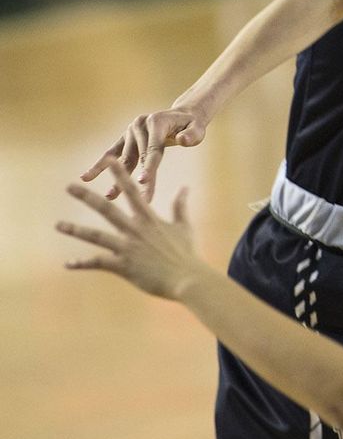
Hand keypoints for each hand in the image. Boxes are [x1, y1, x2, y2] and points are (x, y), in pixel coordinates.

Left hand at [58, 161, 208, 300]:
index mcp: (149, 219)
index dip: (119, 174)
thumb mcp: (184, 226)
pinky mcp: (123, 266)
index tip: (109, 160)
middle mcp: (135, 230)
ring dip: (76, 230)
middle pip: (106, 209)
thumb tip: (185, 187)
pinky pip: (98, 263)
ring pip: (96, 236)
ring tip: (58, 225)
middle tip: (69, 186)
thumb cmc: (186, 253)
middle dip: (86, 197)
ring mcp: (128, 248)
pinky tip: (68, 264)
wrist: (188, 278)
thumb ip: (180, 206)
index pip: (132, 191)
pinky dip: (82, 263)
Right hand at [81, 104, 208, 201]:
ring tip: (110, 197)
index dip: (149, 167)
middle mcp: (140, 125)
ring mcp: (129, 131)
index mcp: (156, 122)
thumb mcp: (198, 128)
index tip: (143, 182)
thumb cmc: (191, 125)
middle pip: (139, 157)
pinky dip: (99, 166)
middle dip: (138, 180)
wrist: (181, 116)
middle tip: (138, 201)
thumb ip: (193, 134)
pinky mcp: (124, 138)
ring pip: (125, 159)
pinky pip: (111, 153)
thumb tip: (182, 140)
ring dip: (118, 178)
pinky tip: (86, 178)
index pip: (154, 149)